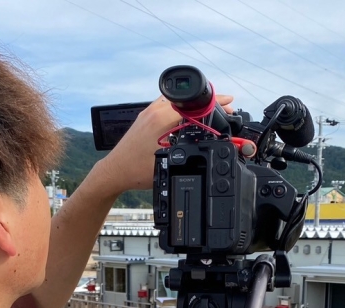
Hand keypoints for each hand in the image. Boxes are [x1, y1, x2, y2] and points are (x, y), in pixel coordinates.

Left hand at [93, 94, 235, 194]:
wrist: (114, 171)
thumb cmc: (135, 170)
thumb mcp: (169, 160)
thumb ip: (190, 149)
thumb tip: (209, 145)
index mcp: (162, 117)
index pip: (195, 103)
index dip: (215, 102)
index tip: (229, 103)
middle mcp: (155, 110)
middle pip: (189, 99)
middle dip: (208, 103)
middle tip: (224, 109)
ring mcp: (149, 112)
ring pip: (178, 101)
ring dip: (194, 105)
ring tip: (209, 113)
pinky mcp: (146, 117)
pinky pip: (169, 106)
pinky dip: (182, 109)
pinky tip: (189, 119)